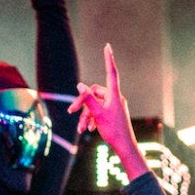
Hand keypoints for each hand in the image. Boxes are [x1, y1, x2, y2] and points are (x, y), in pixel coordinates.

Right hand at [69, 45, 148, 180]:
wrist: (125, 147)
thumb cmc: (113, 131)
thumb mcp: (97, 114)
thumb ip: (88, 99)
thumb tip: (80, 85)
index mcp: (114, 95)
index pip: (111, 72)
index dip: (108, 59)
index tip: (107, 47)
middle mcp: (115, 98)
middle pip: (94, 93)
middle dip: (82, 103)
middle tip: (70, 112)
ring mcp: (114, 106)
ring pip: (95, 105)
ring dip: (85, 116)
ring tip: (80, 130)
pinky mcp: (113, 114)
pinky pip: (99, 112)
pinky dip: (92, 119)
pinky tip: (88, 130)